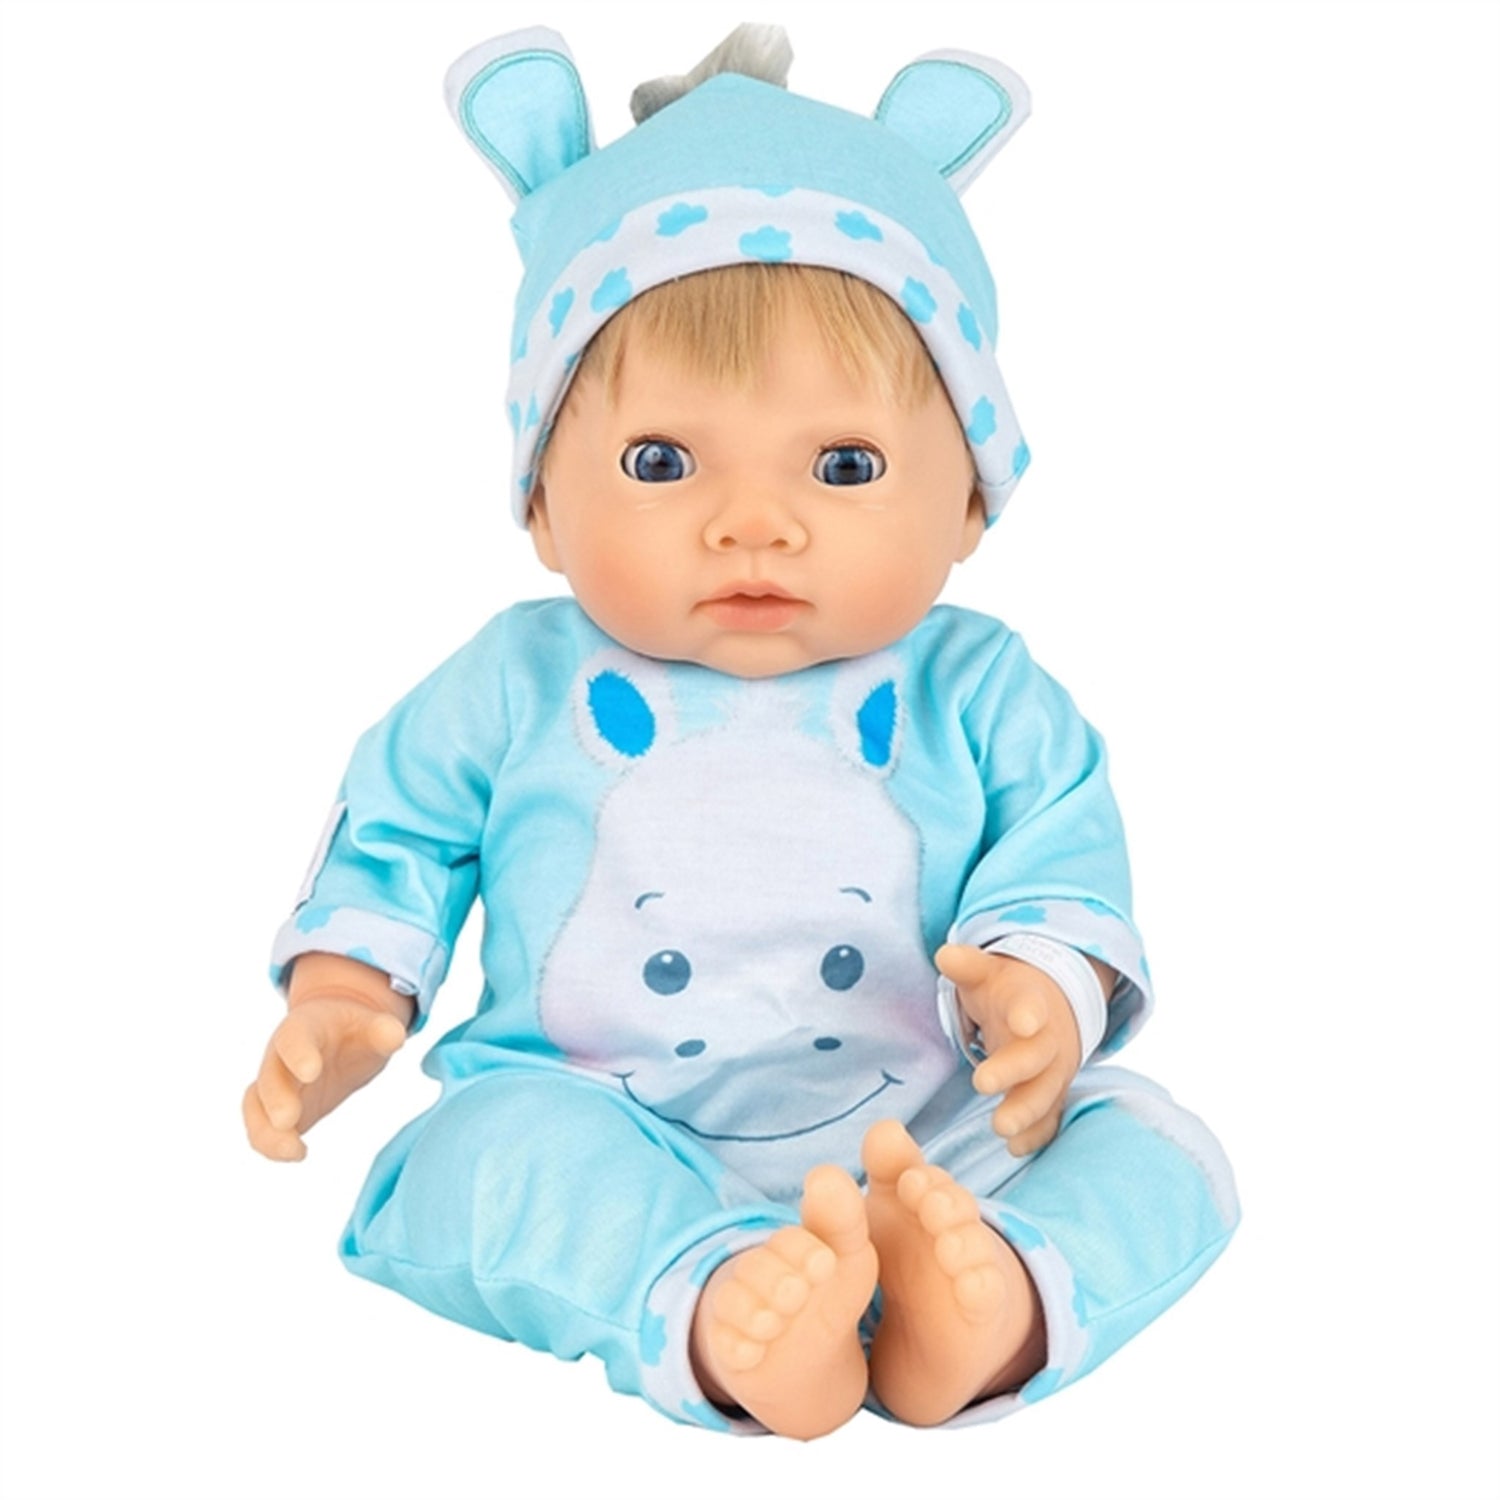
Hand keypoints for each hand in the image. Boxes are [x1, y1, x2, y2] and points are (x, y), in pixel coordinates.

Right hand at [243, 994, 406, 1160]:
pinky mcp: (275, 1111)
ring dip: (267, 1131)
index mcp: (304, 1027)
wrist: (338, 1037)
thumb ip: (382, 1031)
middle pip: (270, 1076)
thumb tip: (396, 1035)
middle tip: (288, 1120)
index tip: (311, 1071)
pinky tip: (296, 1155)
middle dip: (277, 1098)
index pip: (294, 1037)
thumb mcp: (370, 1025)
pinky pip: (262, 1128)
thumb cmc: (354, 1031)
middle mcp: (280, 1056)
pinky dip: (271, 1144)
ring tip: (292, 1151)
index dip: (299, 1053)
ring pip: (256, 1107)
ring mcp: (275, 1084)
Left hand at [935, 943, 1082, 1156]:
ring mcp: (1054, 1070)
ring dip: (1026, 1112)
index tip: (1022, 1021)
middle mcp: (1048, 1039)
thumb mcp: (988, 973)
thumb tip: (944, 955)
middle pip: (1036, 1056)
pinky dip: (1037, 1133)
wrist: (1053, 1008)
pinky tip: (1018, 1149)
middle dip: (1014, 1071)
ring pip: (1046, 1093)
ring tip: (1002, 1130)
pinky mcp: (1052, 1094)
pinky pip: (1050, 1117)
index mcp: (1030, 1004)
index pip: (1031, 1006)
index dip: (1027, 1013)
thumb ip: (967, 966)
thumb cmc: (1009, 992)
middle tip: (983, 1083)